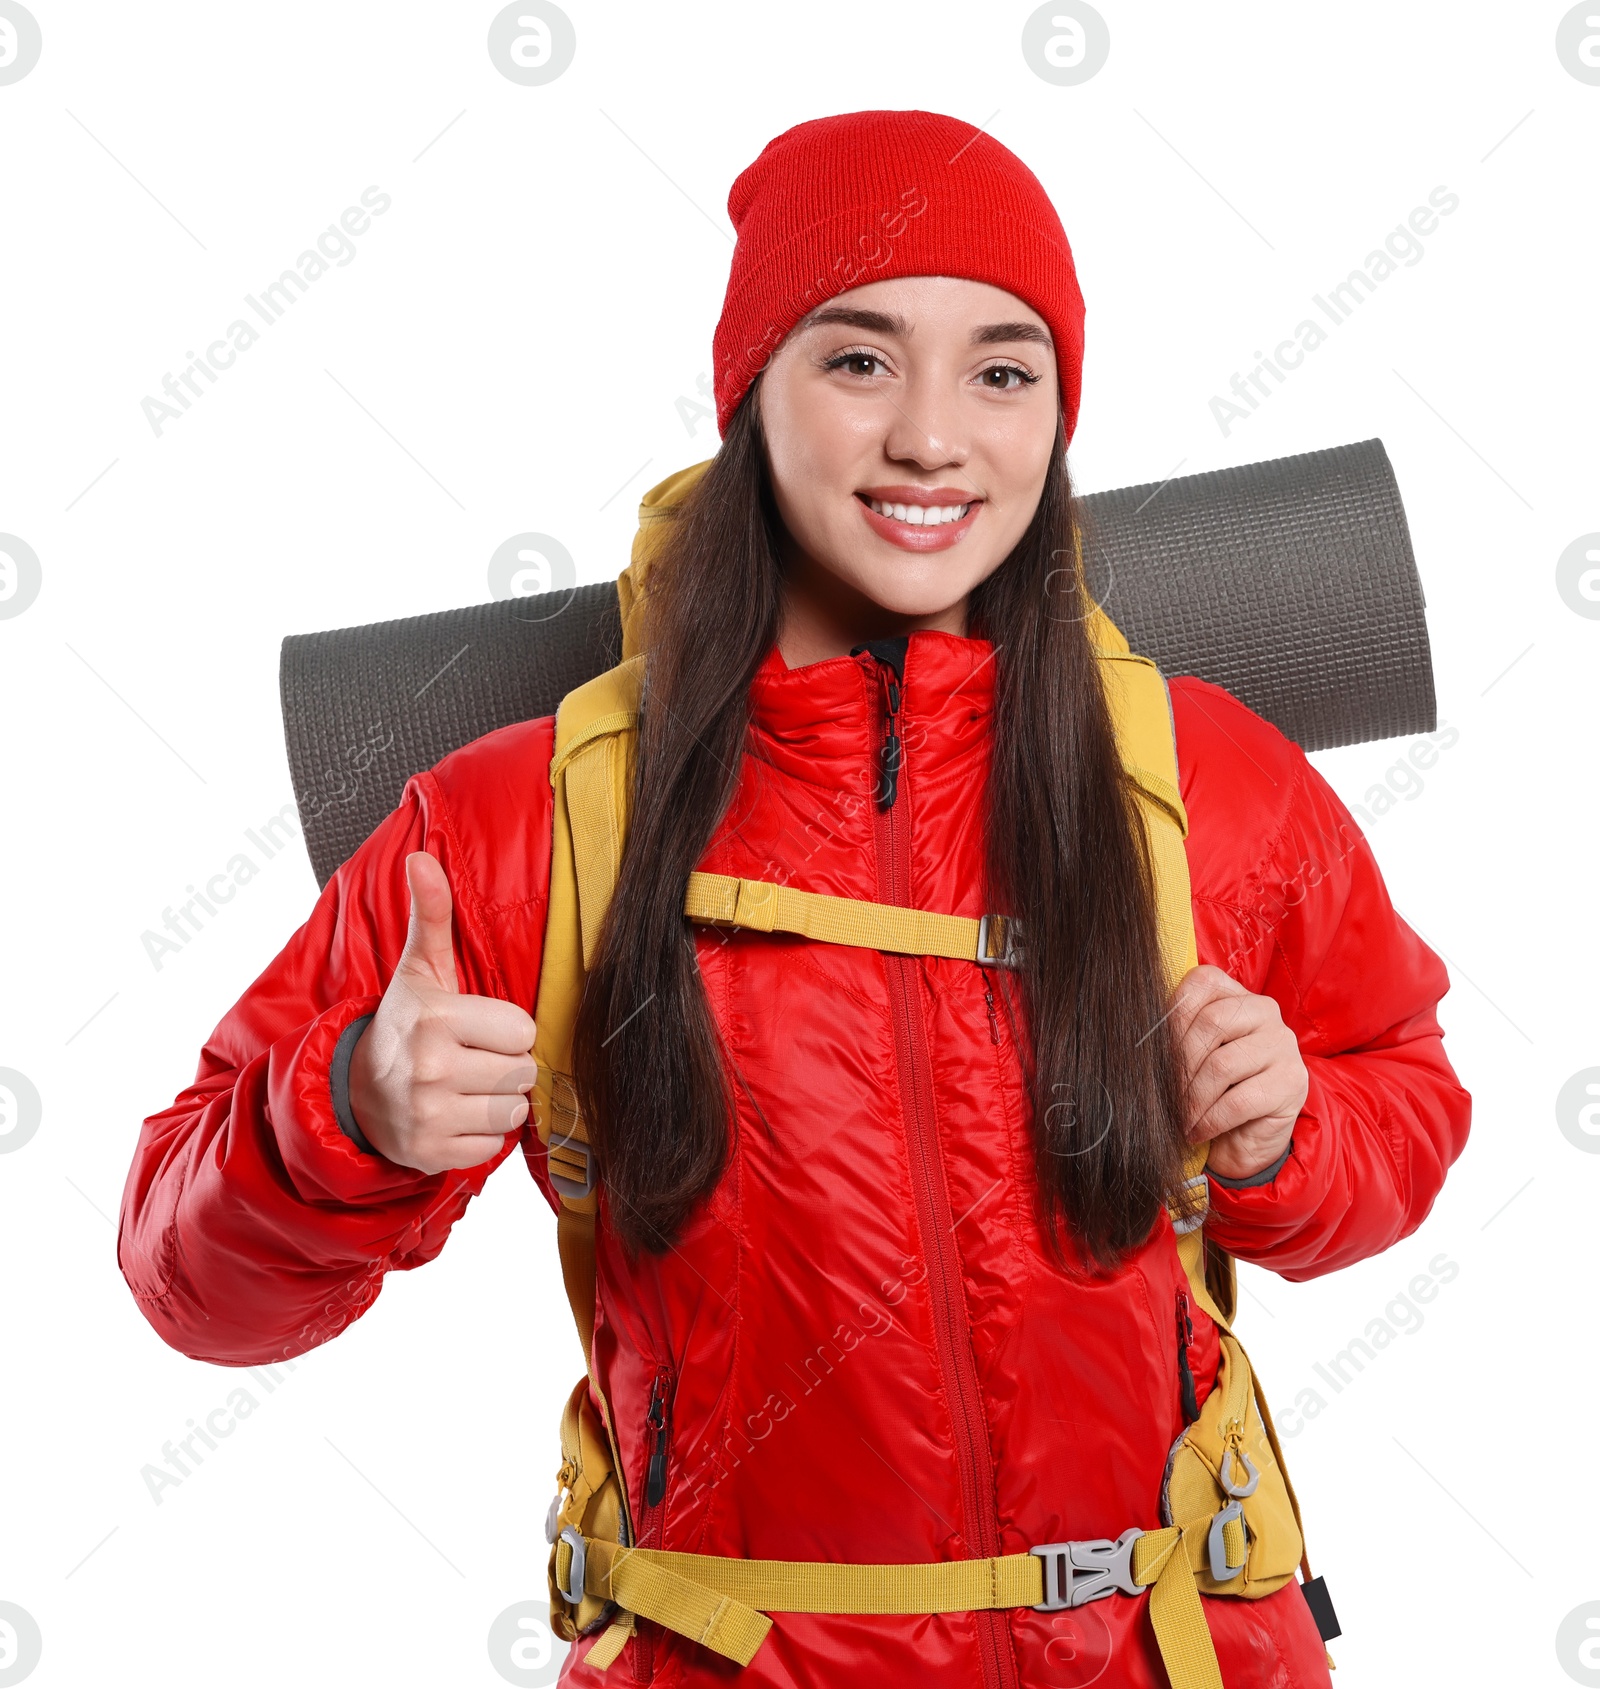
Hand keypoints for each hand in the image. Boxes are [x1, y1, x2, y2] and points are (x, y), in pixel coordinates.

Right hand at [347, 851, 537, 1173]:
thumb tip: (422, 858)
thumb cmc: (404, 1024)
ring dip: (498, 1101)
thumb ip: (431, 915)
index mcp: (436, 1019)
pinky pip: (495, 1147)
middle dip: (505, 1066)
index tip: (477, 1028)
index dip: (507, 1030)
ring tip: (465, 1086)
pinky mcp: (432, 1154)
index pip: (523, 1031)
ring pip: (514, 1111)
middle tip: (472, 1058)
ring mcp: (429, 1116)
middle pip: (523, 1072)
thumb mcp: (419, 969)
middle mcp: (431, 1069)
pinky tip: (455, 1115)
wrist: (355, 1091)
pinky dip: (481, 1136)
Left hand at [1167, 964, 1306, 1180]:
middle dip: (1180, 1065)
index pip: (1201, 984)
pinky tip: (1198, 1130)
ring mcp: (1283, 1045)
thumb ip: (1173, 1031)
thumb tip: (1140, 1031)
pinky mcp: (1292, 1083)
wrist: (1244, 1137)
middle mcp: (1266, 1011)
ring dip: (1192, 1099)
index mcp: (1237, 994)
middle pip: (1211, 1023)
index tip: (1157, 1052)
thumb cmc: (1210, 1088)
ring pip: (1222, 1064)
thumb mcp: (1190, 1054)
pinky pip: (1240, 1101)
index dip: (1173, 1017)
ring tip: (1181, 1117)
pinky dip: (1210, 1120)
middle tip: (1166, 1094)